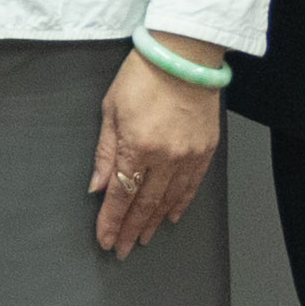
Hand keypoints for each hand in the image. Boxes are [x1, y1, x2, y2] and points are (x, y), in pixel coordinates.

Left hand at [90, 50, 220, 257]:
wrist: (184, 56)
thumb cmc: (142, 76)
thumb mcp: (111, 110)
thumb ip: (105, 153)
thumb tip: (97, 187)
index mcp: (137, 146)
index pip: (121, 195)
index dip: (112, 221)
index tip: (105, 240)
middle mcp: (165, 157)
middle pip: (145, 204)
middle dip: (131, 229)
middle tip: (122, 249)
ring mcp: (189, 155)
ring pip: (169, 200)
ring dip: (154, 222)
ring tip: (143, 238)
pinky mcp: (206, 149)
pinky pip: (192, 186)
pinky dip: (180, 204)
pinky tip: (171, 217)